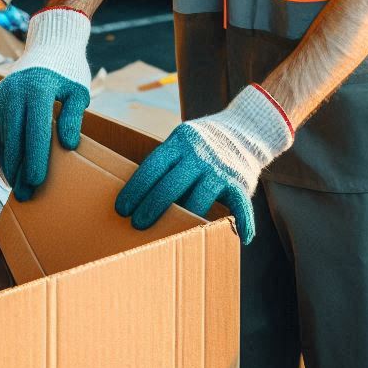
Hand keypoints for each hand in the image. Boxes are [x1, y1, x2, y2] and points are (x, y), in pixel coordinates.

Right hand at [0, 6, 91, 201]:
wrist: (47, 46)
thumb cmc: (68, 72)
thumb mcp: (78, 91)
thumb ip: (73, 117)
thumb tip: (68, 145)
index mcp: (38, 88)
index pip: (35, 130)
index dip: (35, 158)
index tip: (37, 181)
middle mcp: (14, 92)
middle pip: (15, 139)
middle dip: (20, 169)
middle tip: (27, 195)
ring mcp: (0, 96)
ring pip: (3, 138)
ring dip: (10, 165)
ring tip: (19, 188)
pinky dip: (4, 152)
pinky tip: (11, 169)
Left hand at [114, 83, 294, 243]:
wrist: (245, 129)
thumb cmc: (203, 144)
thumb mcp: (183, 142)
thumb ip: (169, 164)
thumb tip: (139, 199)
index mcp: (180, 142)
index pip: (153, 165)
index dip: (135, 188)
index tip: (122, 208)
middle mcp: (199, 154)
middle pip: (171, 184)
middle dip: (152, 206)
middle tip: (136, 224)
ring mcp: (220, 168)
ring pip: (199, 198)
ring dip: (183, 219)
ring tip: (168, 237)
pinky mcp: (240, 182)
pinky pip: (241, 205)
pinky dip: (243, 222)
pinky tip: (240, 238)